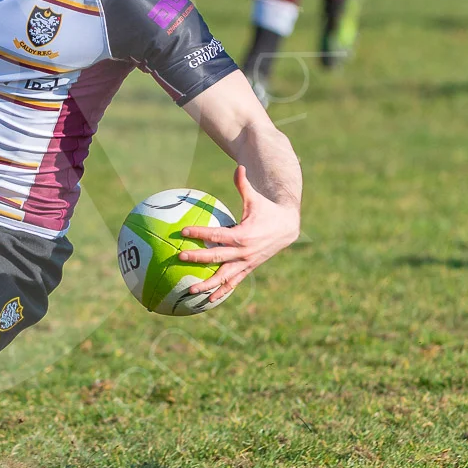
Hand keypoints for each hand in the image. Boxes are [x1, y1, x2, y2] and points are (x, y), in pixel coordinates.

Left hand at [175, 166, 299, 303]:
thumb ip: (243, 185)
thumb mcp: (255, 199)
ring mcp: (246, 263)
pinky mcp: (248, 269)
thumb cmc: (267, 210)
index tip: (184, 231)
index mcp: (243, 234)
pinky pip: (233, 283)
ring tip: (189, 290)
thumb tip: (238, 166)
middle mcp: (243, 252)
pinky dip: (221, 292)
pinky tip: (206, 301)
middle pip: (216, 257)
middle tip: (179, 257)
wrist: (288, 228)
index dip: (200, 232)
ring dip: (207, 285)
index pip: (217, 234)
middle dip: (197, 258)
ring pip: (224, 277)